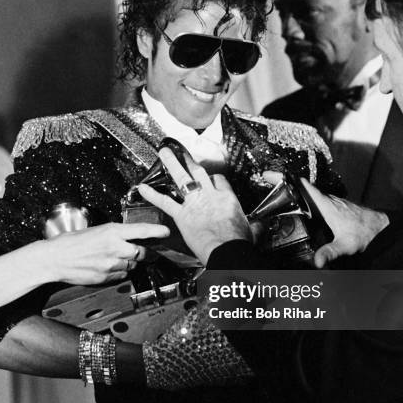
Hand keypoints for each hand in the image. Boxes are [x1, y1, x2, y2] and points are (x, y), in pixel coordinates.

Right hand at [40, 222, 169, 284]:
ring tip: (113, 258)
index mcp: (111, 232)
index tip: (166, 231)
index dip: (156, 231)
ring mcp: (110, 264)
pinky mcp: (105, 277)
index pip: (140, 230)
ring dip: (128, 263)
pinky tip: (106, 267)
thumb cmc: (70, 242)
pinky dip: (118, 272)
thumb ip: (112, 234)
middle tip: (143, 251)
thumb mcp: (94, 231)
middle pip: (141, 252)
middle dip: (144, 253)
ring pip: (131, 266)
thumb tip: (126, 237)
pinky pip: (120, 276)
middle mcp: (114, 248)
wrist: (53, 259)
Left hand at [138, 148, 251, 264]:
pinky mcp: (182, 215)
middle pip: (198, 172)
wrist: (226, 251)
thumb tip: (260, 227)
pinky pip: (165, 202)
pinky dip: (153, 195)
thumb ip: (254, 226)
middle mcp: (210, 195)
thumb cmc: (238, 243)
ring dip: (171, 164)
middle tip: (181, 150)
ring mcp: (194, 203)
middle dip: (189, 160)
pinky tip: (142, 188)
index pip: (220, 180)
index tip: (211, 179)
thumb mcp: (252, 230)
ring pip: (182, 178)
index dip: (214, 179)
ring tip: (163, 153)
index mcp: (227, 198)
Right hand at [298, 178, 388, 267]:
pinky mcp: (346, 206)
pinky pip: (331, 200)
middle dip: (306, 190)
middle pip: (317, 193)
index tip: (295, 179)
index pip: (314, 193)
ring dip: (315, 194)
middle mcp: (335, 203)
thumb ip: (330, 252)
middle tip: (295, 186)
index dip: (303, 186)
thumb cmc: (364, 233)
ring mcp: (341, 203)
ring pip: (324, 196)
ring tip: (305, 194)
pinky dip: (324, 200)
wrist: (381, 228)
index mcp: (330, 209)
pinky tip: (323, 206)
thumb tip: (318, 260)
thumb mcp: (344, 245)